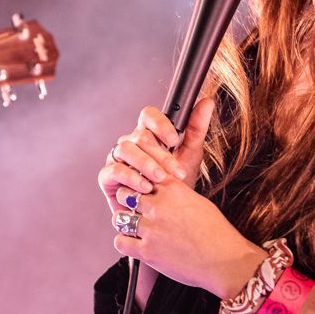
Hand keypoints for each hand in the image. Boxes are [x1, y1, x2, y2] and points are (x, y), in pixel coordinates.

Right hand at [97, 98, 213, 212]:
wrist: (166, 211)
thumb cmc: (175, 181)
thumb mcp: (190, 155)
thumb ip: (196, 129)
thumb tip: (207, 102)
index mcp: (148, 133)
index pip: (149, 115)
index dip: (160, 124)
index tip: (175, 140)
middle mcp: (130, 142)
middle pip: (141, 137)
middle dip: (161, 155)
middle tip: (176, 172)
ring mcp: (116, 157)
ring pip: (126, 150)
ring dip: (146, 164)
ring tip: (160, 179)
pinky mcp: (107, 176)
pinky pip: (115, 170)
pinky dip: (131, 178)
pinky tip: (145, 187)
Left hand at [109, 179, 265, 297]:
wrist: (225, 260)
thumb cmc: (216, 232)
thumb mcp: (198, 202)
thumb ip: (176, 194)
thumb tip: (162, 191)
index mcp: (173, 189)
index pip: (143, 175)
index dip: (140, 183)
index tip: (142, 191)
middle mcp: (159, 206)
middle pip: (125, 193)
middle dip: (128, 201)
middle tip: (134, 210)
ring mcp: (151, 229)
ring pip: (119, 217)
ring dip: (125, 222)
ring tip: (135, 228)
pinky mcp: (147, 251)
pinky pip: (120, 242)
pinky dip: (125, 243)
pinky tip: (135, 245)